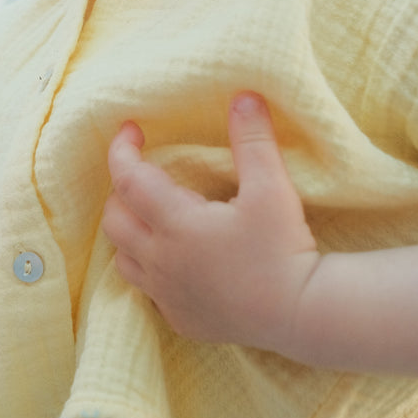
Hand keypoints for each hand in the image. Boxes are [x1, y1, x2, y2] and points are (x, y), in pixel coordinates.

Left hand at [101, 94, 320, 351]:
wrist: (302, 314)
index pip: (127, 180)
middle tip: (147, 173)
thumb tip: (243, 96)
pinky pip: (149, 291)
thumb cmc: (284, 248)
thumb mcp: (273, 188)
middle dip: (121, 191)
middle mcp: (162, 262)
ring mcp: (168, 295)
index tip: (130, 129)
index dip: (122, 150)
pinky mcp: (181, 320)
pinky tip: (176, 259)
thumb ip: (253, 141)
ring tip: (155, 215)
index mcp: (176, 225)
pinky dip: (150, 268)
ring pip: (124, 259)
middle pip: (114, 221)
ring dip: (130, 232)